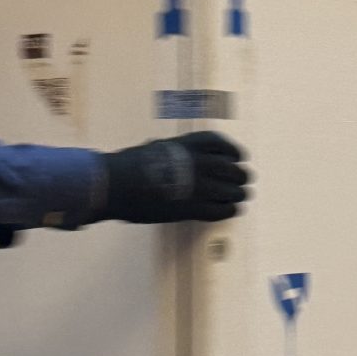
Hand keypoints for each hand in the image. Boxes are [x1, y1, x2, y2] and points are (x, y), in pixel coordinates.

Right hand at [101, 131, 249, 223]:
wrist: (115, 184)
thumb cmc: (128, 165)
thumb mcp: (157, 148)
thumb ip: (176, 153)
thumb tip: (183, 157)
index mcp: (189, 144)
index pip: (223, 145)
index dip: (234, 152)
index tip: (238, 158)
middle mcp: (199, 163)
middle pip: (234, 170)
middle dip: (240, 177)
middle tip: (241, 182)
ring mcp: (197, 186)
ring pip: (233, 191)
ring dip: (237, 195)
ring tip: (238, 198)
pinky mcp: (192, 209)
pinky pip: (222, 210)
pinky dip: (228, 210)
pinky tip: (229, 210)